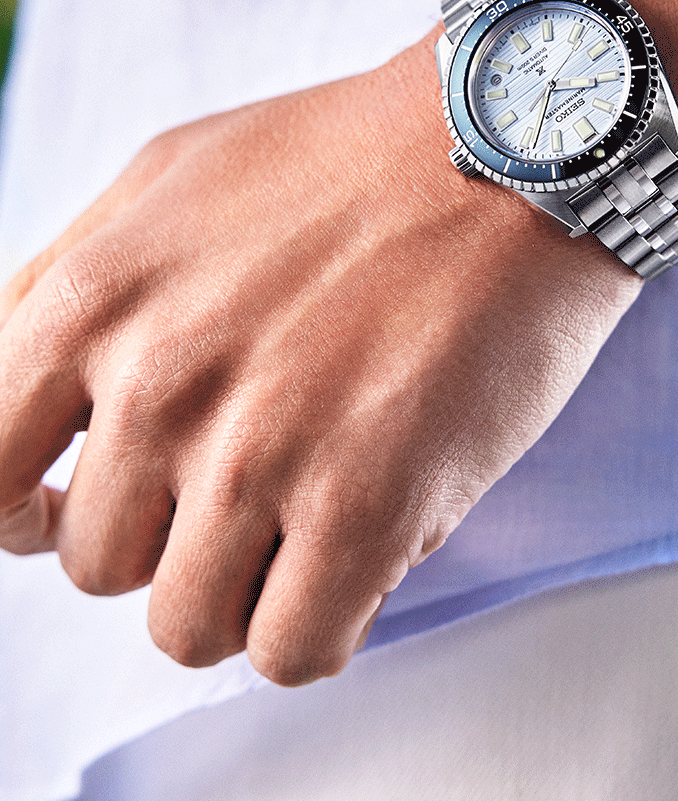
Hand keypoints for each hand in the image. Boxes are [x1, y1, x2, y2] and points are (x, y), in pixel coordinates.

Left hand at [0, 31, 640, 684]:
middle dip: (164, 535)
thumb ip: (66, 282)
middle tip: (243, 477)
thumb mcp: (163, 179)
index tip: (65, 511)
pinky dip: (316, 622)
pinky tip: (354, 555)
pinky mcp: (366, 507)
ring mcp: (261, 453)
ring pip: (188, 628)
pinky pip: (292, 651)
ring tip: (303, 514)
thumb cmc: (345, 158)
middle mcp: (159, 384)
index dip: (22, 512)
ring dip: (242, 588)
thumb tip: (23, 411)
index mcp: (95, 301)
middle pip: (98, 566)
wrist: (506, 149)